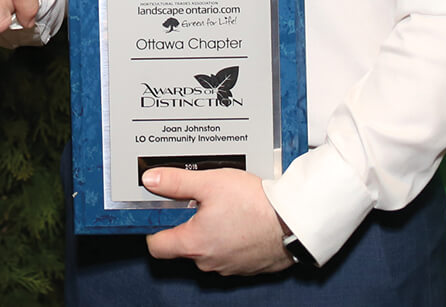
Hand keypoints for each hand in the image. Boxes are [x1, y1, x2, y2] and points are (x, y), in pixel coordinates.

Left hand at [142, 167, 293, 275]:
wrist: (294, 220)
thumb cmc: (255, 204)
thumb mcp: (210, 183)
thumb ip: (176, 182)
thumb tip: (151, 180)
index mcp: (193, 244)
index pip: (156, 245)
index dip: (154, 227)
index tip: (160, 212)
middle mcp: (209, 261)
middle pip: (183, 245)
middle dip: (187, 224)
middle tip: (197, 201)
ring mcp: (229, 266)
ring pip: (208, 249)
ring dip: (210, 231)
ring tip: (222, 207)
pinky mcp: (248, 266)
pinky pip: (229, 252)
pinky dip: (230, 238)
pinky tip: (239, 219)